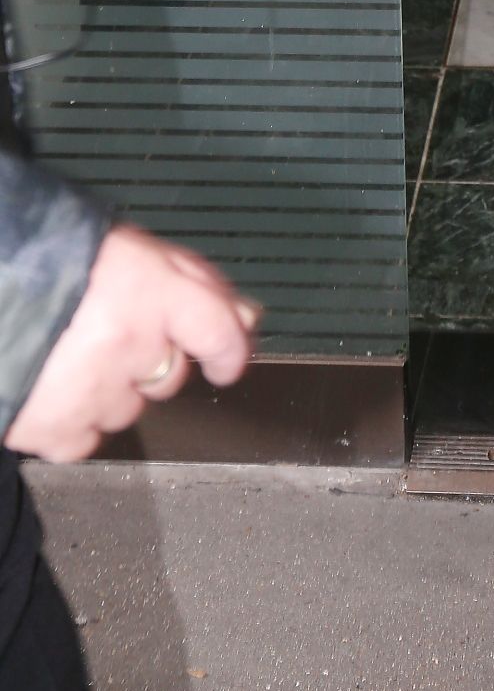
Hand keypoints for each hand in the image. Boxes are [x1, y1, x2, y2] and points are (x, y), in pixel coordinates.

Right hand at [5, 225, 258, 462]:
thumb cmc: (49, 257)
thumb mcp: (129, 251)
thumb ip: (194, 283)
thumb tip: (246, 319)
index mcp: (150, 289)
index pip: (219, 330)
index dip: (230, 351)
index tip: (228, 361)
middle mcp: (129, 343)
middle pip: (169, 375)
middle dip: (150, 361)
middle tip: (109, 334)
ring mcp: (92, 391)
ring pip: (127, 409)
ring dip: (109, 391)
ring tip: (67, 355)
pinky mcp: (54, 428)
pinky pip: (84, 440)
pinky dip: (72, 422)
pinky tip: (49, 388)